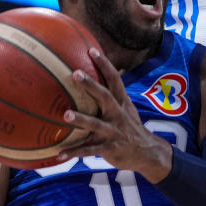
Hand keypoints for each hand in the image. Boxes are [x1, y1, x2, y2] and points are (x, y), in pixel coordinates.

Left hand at [57, 50, 172, 182]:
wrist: (147, 153)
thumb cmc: (129, 127)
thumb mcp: (125, 108)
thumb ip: (112, 95)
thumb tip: (98, 76)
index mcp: (121, 102)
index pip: (115, 79)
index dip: (105, 64)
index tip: (91, 50)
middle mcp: (119, 114)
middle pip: (105, 96)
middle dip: (91, 85)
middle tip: (75, 74)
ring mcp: (115, 132)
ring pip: (96, 124)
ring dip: (81, 119)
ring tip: (65, 115)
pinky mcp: (110, 148)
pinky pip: (90, 151)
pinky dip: (74, 152)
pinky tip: (59, 154)